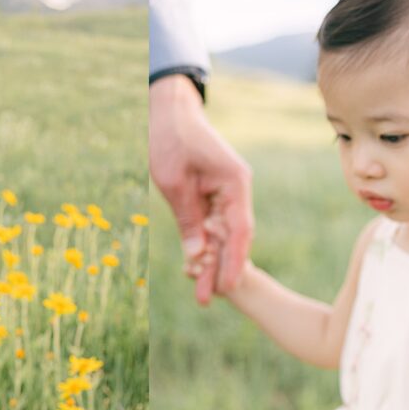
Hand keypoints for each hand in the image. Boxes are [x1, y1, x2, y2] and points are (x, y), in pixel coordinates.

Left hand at [149, 74, 253, 304]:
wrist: (168, 109)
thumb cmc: (171, 139)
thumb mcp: (174, 182)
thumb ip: (188, 220)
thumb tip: (197, 256)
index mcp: (235, 182)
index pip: (240, 231)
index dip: (234, 261)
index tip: (227, 288)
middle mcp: (237, 189)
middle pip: (232, 237)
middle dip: (219, 269)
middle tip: (204, 300)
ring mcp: (227, 190)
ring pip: (222, 234)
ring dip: (211, 260)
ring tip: (200, 292)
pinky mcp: (214, 192)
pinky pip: (213, 223)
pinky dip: (205, 243)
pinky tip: (196, 265)